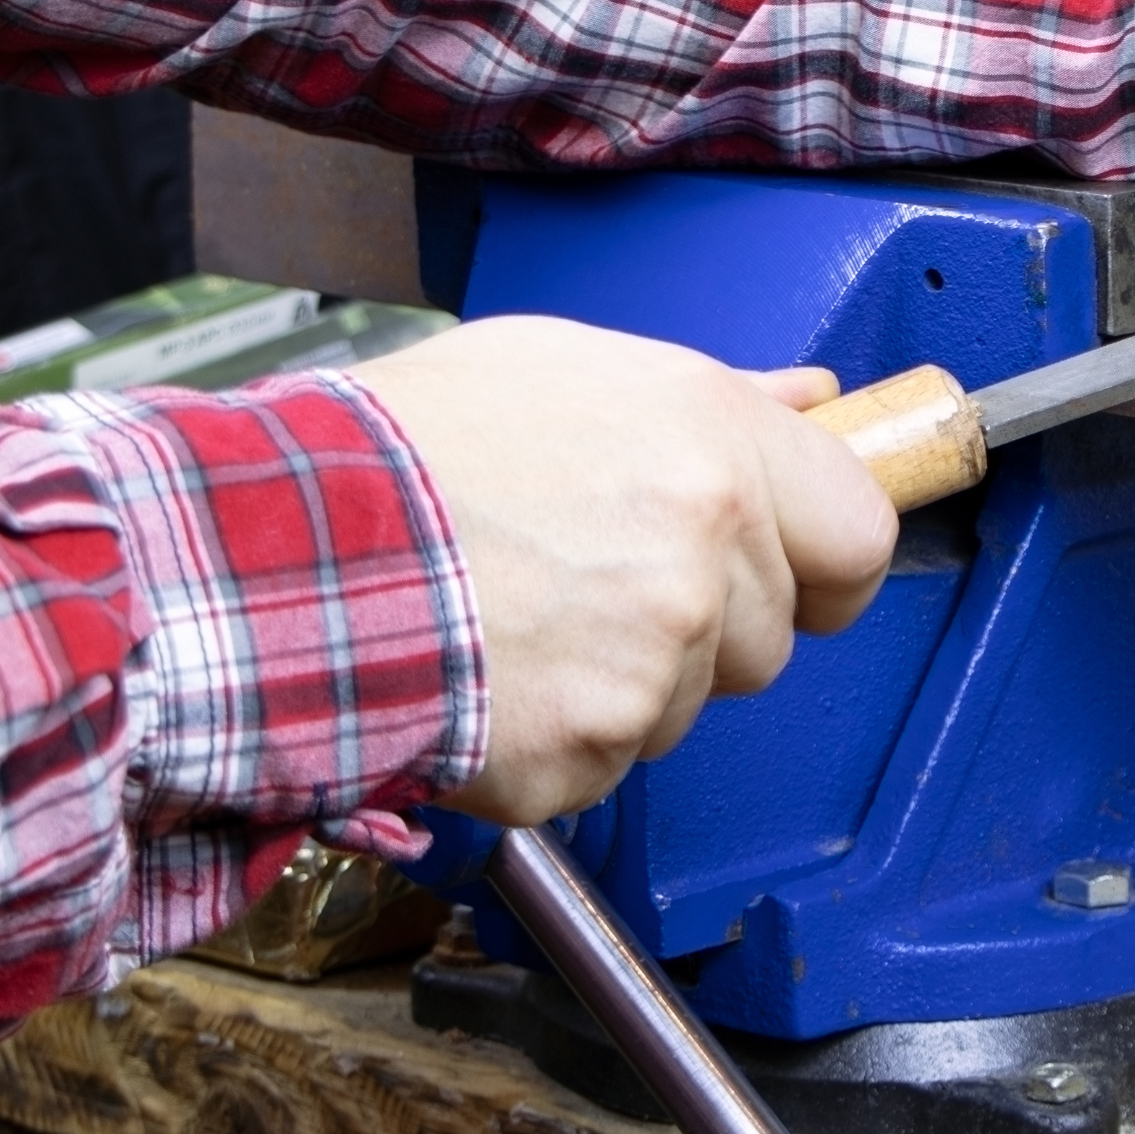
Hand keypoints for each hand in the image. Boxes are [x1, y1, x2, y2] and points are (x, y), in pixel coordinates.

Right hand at [346, 317, 896, 826]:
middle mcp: (702, 562)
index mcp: (713, 449)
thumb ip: (711, 396)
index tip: (798, 573)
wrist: (274, 550)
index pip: (860, 535)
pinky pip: (604, 765)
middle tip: (590, 578)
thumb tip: (810, 400)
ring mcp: (648, 672)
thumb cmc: (400, 448)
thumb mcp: (562, 368)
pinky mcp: (583, 758)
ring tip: (518, 615)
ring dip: (624, 682)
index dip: (826, 562)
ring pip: (684, 706)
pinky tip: (490, 672)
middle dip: (700, 623)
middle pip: (767, 637)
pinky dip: (554, 738)